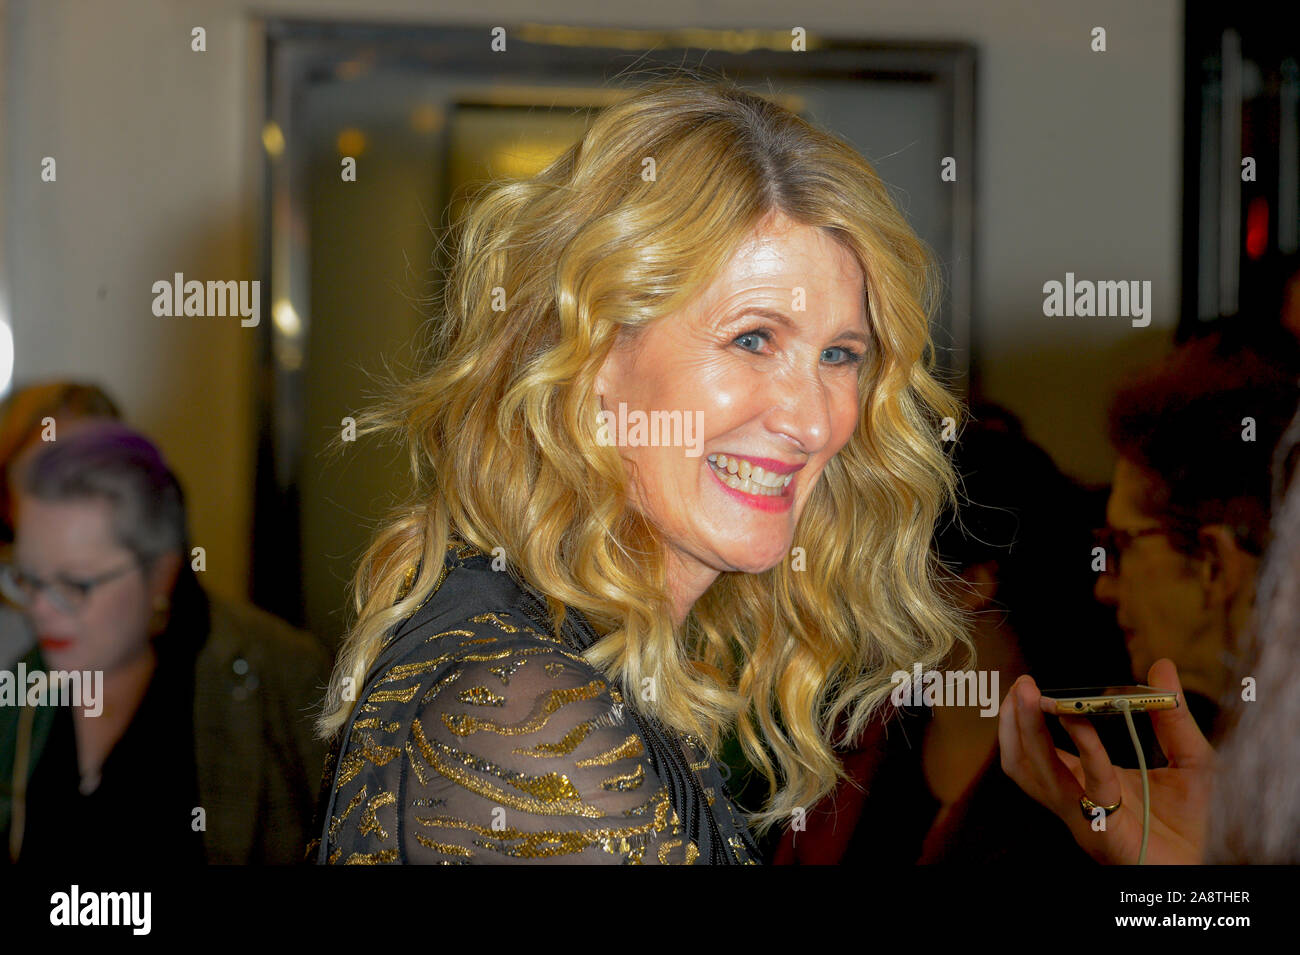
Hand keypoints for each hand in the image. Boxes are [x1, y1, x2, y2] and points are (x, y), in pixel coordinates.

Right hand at [999, 658, 1215, 863]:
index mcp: (1082, 785)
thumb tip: (1163, 665)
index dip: (1027, 720)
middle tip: (1022, 687)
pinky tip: (1082, 722)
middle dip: (1015, 723)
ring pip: (1037, 776)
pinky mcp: (1107, 834)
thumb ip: (1172, 715)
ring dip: (1029, 734)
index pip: (1037, 753)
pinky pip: (1090, 786)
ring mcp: (1085, 820)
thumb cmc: (1195, 820)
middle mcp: (1074, 803)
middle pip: (1022, 764)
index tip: (1029, 687)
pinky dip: (1084, 750)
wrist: (1210, 868)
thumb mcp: (1188, 757)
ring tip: (1032, 699)